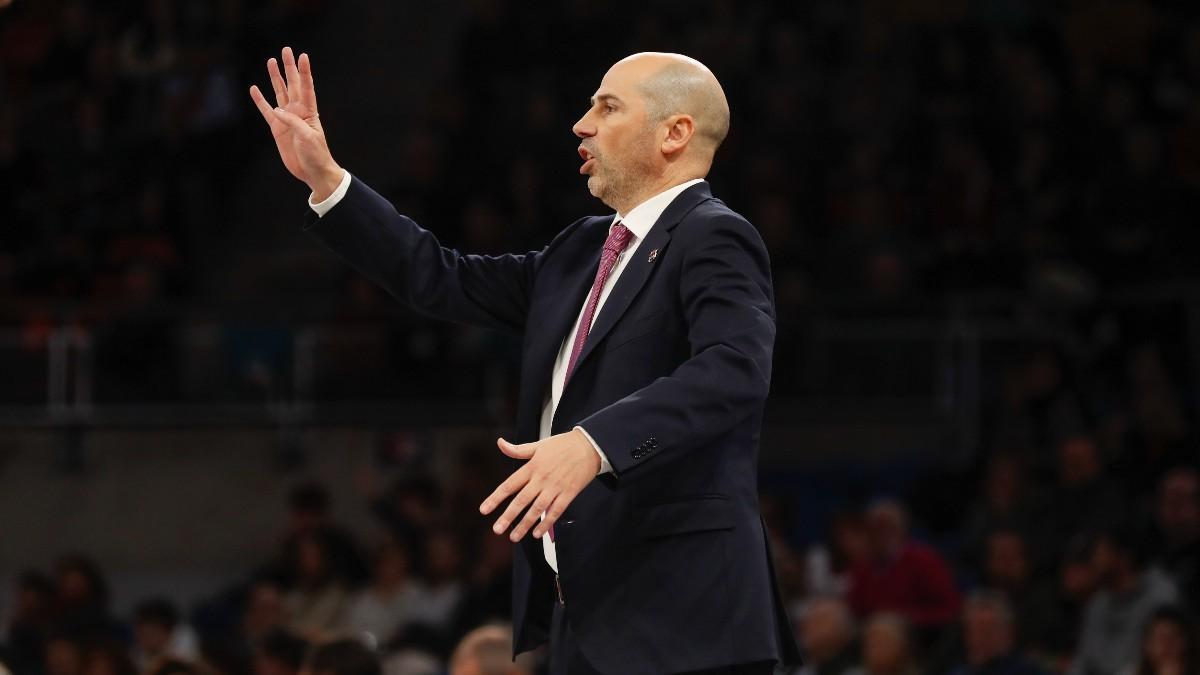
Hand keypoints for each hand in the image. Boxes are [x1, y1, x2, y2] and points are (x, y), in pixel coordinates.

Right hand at [249, 46, 343, 199]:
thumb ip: (293, 122)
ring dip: (275, 78)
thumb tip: (277, 110)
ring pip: (279, 93)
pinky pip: (266, 111)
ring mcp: (287, 118)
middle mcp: (298, 111)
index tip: (302, 55)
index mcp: (309, 112)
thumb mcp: (308, 137)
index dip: (304, 72)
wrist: (312, 172)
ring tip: (271, 61)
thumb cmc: (316, 154)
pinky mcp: (277, 128)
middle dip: (289, 68)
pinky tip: (254, 89)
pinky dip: (260, 100)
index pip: (306, 87)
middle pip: (292, 84)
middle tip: (286, 50)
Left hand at [479, 429, 600, 541]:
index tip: (484, 510)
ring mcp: (556, 487)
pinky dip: (546, 523)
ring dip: (525, 524)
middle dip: (508, 516)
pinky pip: (556, 511)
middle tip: (497, 530)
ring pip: (537, 509)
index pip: (509, 484)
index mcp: (532, 466)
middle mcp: (541, 478)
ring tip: (514, 536)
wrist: (590, 445)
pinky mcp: (569, 493)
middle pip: (521, 500)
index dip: (496, 498)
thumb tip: (500, 443)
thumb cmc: (563, 445)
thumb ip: (518, 450)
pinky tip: (537, 533)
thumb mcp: (538, 445)